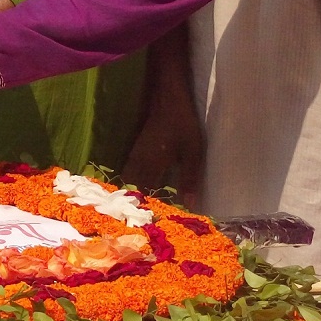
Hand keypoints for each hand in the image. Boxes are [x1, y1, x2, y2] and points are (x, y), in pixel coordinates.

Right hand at [121, 76, 204, 205]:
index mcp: (152, 165)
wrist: (167, 98)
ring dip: (132, 191)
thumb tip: (190, 204)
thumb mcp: (192, 152)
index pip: (145, 193)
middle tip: (141, 216)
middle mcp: (139, 162)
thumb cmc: (183, 124)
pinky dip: (132, 181)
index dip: (147, 208)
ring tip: (138, 205)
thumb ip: (189, 178)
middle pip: (131, 187)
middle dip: (135, 202)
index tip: (150, 222)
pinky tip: (138, 185)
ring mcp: (135, 154)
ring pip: (128, 178)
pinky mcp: (136, 148)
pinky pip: (129, 170)